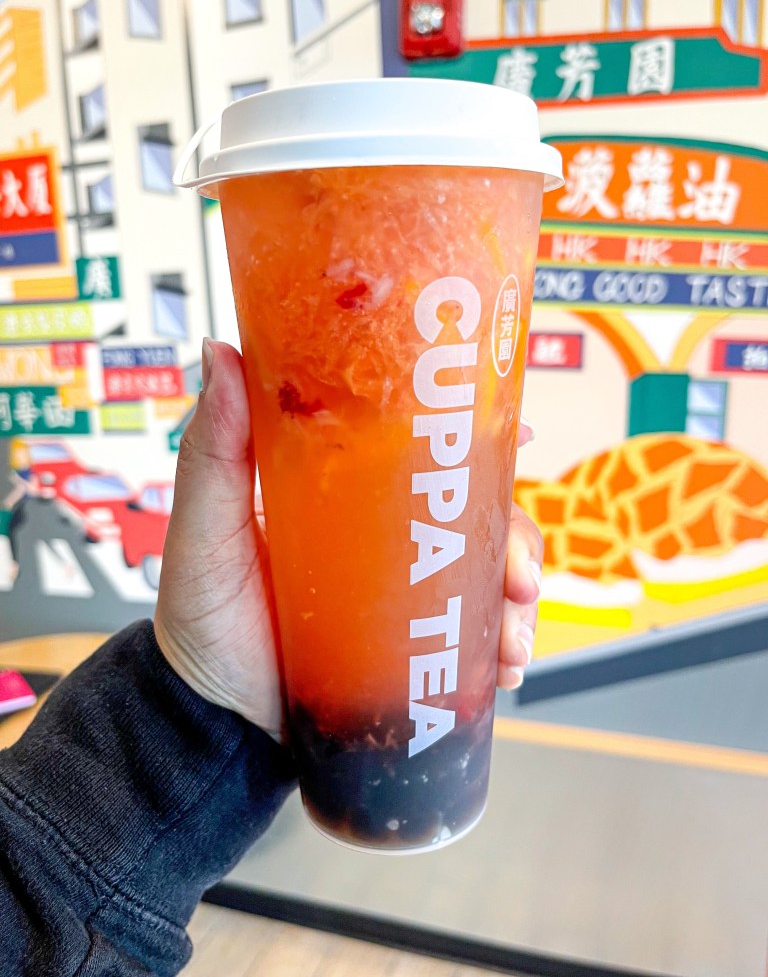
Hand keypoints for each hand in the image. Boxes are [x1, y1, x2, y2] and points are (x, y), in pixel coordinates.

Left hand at [155, 340, 541, 739]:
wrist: (214, 722)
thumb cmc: (202, 620)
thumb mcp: (205, 529)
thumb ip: (214, 450)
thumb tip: (221, 352)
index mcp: (342, 495)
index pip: (420, 450)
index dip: (479, 438)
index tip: (520, 430)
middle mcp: (381, 538)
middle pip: (471, 514)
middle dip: (513, 536)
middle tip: (517, 575)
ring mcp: (400, 595)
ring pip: (484, 574)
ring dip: (516, 596)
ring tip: (514, 634)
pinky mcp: (409, 650)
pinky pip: (471, 639)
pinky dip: (500, 648)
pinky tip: (507, 664)